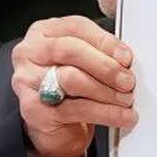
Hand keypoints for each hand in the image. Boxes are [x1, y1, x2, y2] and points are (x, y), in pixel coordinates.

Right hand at [10, 16, 136, 156]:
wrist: (54, 128)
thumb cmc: (70, 90)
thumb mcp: (83, 64)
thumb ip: (99, 54)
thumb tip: (124, 60)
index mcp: (43, 32)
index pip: (76, 27)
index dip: (105, 41)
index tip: (126, 57)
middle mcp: (30, 53)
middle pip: (71, 51)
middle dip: (106, 66)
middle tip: (128, 81)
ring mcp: (27, 81)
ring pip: (72, 79)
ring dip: (107, 91)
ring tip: (126, 100)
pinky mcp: (33, 110)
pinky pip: (76, 109)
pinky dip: (105, 113)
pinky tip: (121, 116)